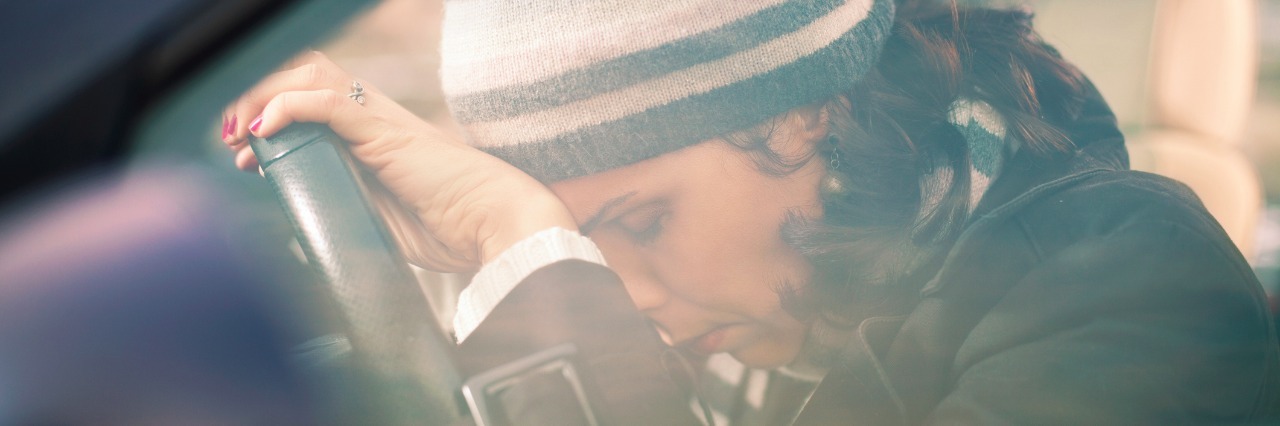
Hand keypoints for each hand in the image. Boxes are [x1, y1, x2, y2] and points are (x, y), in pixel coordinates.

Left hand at [222, 52, 575, 271]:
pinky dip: (289, 108)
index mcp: (375, 140)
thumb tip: (298, 242)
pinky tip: (264, 130)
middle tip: (231, 142)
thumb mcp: (385, 226)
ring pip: (310, 79)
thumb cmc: (454, 230)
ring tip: (240, 135)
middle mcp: (375, 121)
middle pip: (305, 79)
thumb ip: (349, 220)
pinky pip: (329, 102)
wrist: (498, 225)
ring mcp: (380, 122)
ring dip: (264, 99)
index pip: (314, 103)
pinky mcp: (385, 132)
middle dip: (257, 101)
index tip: (245, 156)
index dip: (270, 116)